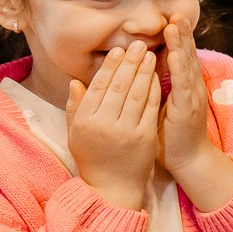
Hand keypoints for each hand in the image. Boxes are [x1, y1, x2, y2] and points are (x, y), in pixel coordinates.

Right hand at [67, 41, 160, 211]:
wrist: (112, 187)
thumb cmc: (92, 157)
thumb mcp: (75, 133)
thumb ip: (74, 107)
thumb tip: (75, 82)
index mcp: (84, 121)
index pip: (98, 86)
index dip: (109, 67)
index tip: (118, 51)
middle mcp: (104, 124)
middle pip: (119, 86)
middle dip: (130, 62)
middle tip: (138, 44)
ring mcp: (126, 131)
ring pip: (137, 94)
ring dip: (145, 71)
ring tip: (150, 54)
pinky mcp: (145, 137)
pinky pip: (151, 107)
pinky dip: (155, 89)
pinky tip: (158, 76)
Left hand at [158, 19, 232, 212]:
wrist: (189, 160)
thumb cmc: (172, 135)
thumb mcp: (162, 105)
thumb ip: (156, 87)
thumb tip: (143, 70)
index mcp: (185, 87)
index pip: (180, 57)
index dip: (176, 38)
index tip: (169, 18)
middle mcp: (192, 88)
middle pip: (187, 55)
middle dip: (182, 34)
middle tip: (176, 13)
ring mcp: (193, 98)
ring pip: (187, 65)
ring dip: (182, 44)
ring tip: (176, 25)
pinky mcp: (189, 109)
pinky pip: (184, 85)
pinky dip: (180, 69)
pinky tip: (176, 55)